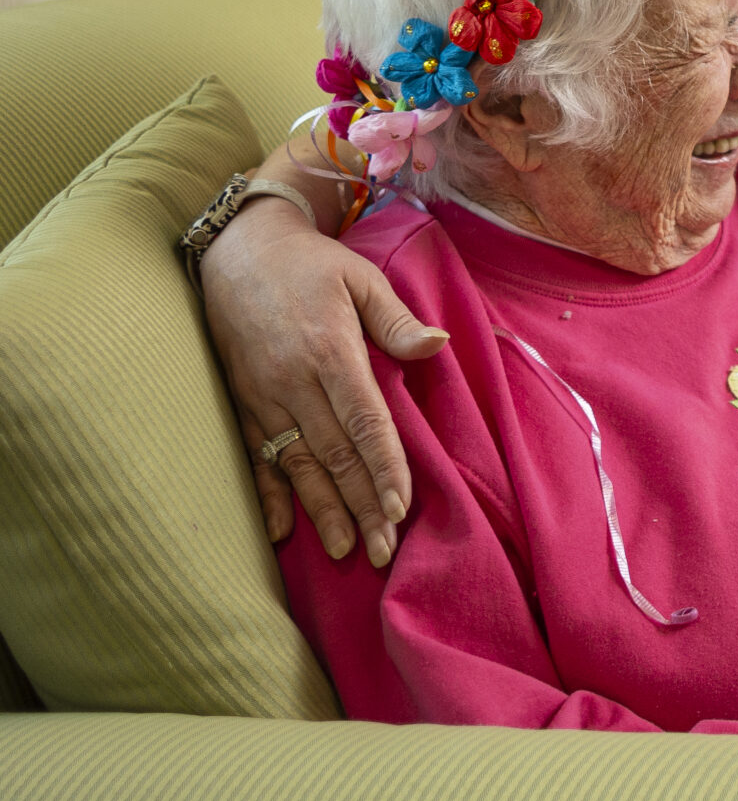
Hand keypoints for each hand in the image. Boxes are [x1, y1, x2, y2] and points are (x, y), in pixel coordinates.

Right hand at [200, 197, 445, 566]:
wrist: (238, 250)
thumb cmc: (311, 264)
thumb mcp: (361, 278)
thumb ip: (396, 319)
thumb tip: (436, 345)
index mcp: (331, 351)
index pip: (364, 423)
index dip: (383, 469)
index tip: (400, 509)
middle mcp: (293, 382)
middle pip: (334, 455)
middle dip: (361, 506)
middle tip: (383, 551)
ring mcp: (262, 396)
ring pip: (297, 464)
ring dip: (322, 510)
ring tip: (347, 549)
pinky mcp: (240, 402)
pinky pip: (254, 456)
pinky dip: (267, 495)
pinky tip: (281, 530)